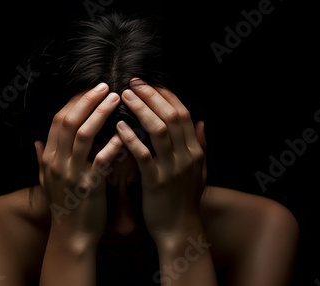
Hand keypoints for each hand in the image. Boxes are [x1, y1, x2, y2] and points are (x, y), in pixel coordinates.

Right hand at [35, 83, 123, 245]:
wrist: (71, 238)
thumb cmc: (64, 207)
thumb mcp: (46, 182)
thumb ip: (42, 159)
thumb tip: (37, 141)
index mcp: (49, 158)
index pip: (59, 120)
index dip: (75, 102)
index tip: (91, 90)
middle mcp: (57, 163)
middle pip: (69, 122)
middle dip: (87, 100)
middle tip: (105, 86)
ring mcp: (72, 174)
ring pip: (84, 135)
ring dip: (100, 113)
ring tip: (116, 98)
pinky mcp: (89, 187)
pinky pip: (101, 160)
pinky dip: (112, 144)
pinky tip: (124, 132)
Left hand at [116, 79, 206, 245]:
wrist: (179, 230)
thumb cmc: (184, 200)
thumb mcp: (199, 171)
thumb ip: (200, 146)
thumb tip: (201, 123)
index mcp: (195, 151)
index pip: (182, 114)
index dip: (166, 96)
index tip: (150, 83)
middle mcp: (187, 156)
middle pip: (171, 116)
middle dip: (151, 96)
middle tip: (133, 82)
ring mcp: (172, 169)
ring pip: (158, 130)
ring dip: (141, 110)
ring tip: (123, 96)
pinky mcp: (156, 182)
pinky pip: (143, 155)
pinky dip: (131, 138)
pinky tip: (119, 126)